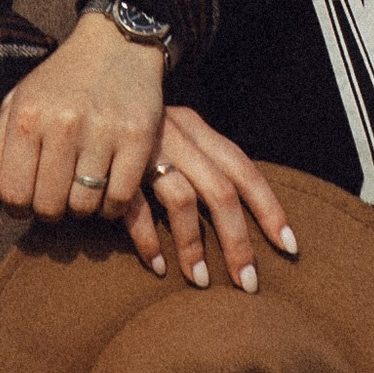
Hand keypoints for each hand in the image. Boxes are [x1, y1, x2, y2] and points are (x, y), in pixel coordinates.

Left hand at [0, 9, 163, 231]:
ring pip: (84, 206)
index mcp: (27, 117)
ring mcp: (102, 131)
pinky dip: (111, 206)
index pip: (13, 194)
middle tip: (58, 195)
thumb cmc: (59, 83)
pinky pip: (119, 199)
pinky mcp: (137, 138)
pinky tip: (107, 188)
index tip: (29, 197)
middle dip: (51, 210)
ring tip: (82, 188)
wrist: (116, 45)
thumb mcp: (18, 107)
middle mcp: (63, 123)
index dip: (18, 207)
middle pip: (49, 206)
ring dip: (82, 208)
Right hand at [116, 106, 300, 292]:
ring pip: (182, 200)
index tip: (289, 247)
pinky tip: (158, 266)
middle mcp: (176, 135)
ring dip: (193, 246)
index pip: (243, 169)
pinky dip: (149, 240)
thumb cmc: (133, 128)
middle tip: (249, 284)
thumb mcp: (172, 134)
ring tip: (201, 281)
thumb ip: (198, 163)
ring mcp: (144, 150)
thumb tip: (239, 216)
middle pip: (220, 191)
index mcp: (196, 128)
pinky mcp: (112, 166)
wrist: (84, 88)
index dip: (269, 208)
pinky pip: (135, 208)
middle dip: (238, 241)